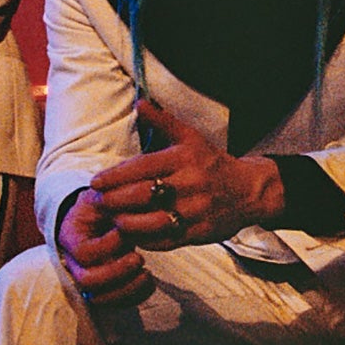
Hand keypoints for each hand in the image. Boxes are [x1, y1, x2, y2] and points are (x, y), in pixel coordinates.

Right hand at [57, 187, 153, 306]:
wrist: (96, 217)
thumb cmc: (101, 204)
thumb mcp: (104, 194)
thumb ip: (121, 193)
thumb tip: (150, 190)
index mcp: (72, 238)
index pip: (84, 253)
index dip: (107, 246)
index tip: (124, 231)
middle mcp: (75, 263)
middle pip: (87, 281)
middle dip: (116, 272)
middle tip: (139, 258)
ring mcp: (89, 278)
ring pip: (99, 298)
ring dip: (126, 287)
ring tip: (146, 271)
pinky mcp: (106, 289)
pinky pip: (117, 304)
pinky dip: (136, 295)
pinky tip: (149, 279)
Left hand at [89, 99, 284, 248]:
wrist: (249, 191)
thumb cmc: (212, 163)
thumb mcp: (190, 137)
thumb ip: (162, 121)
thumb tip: (139, 103)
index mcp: (183, 159)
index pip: (140, 168)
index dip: (114, 177)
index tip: (95, 183)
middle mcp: (189, 185)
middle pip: (141, 196)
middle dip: (113, 200)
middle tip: (97, 202)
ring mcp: (194, 212)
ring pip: (150, 222)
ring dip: (125, 222)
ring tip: (111, 218)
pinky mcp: (198, 234)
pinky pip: (164, 241)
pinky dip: (144, 239)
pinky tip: (132, 234)